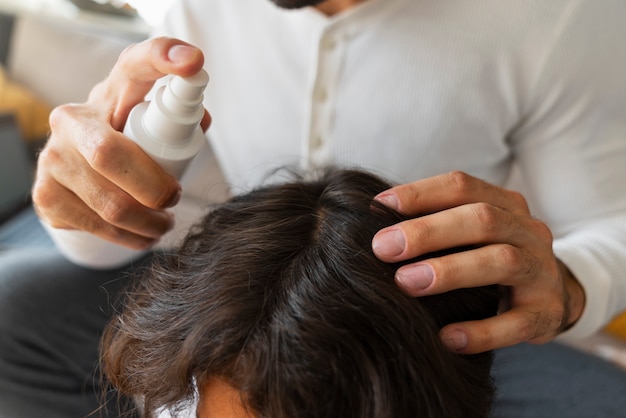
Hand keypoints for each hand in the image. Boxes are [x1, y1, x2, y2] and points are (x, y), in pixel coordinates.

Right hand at [33, 37, 210, 248]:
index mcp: (110, 92)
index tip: (193, 62)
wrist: (78, 172)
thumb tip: (202, 120)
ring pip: (111, 203)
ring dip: (149, 222)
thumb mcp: (151, 124)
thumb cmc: (128, 142)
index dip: (162, 58)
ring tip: (164, 222)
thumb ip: (180, 118)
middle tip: (174, 199)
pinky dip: (131, 238)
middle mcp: (71, 118)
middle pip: (112, 156)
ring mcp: (52, 157)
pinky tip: (142, 235)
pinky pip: (97, 226)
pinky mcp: (45, 195)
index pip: (135, 66)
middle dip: (155, 189)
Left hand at [371, 171, 585, 353]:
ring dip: (450, 271)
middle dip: (428, 232)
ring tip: (406, 283)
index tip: (379, 207)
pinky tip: (447, 338)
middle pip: (481, 220)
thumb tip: (376, 224)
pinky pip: (517, 323)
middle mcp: (527, 231)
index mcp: (505, 204)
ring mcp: (542, 271)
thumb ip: (435, 224)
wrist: (553, 296)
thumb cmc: (491, 258)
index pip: (462, 186)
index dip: (420, 194)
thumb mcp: (472, 234)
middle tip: (383, 248)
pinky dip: (481, 331)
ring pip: (502, 261)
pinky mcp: (547, 313)